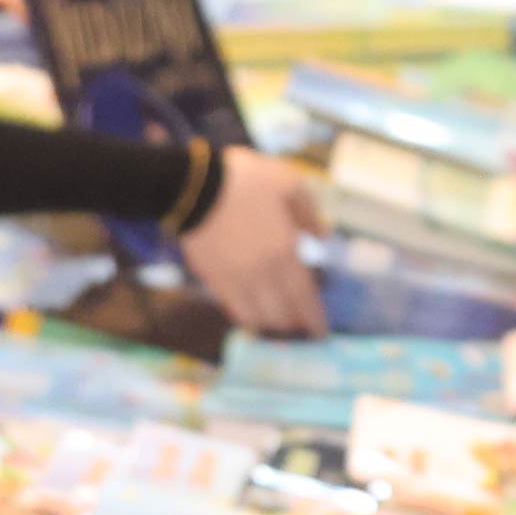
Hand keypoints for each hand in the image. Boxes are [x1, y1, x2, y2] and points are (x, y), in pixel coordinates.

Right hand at [176, 150, 326, 337]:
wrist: (192, 186)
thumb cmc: (245, 181)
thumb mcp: (289, 184)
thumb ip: (309, 214)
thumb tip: (323, 237)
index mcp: (284, 253)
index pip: (304, 299)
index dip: (314, 320)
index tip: (320, 333)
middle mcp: (261, 274)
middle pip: (281, 315)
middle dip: (294, 323)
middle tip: (301, 324)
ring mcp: (234, 280)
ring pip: (256, 319)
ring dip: (270, 323)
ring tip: (278, 320)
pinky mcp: (212, 279)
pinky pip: (233, 310)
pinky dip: (246, 316)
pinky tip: (251, 312)